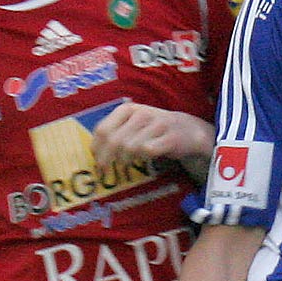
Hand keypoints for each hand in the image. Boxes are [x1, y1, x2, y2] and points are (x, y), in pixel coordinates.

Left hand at [91, 104, 213, 171]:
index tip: (96, 161)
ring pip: (130, 147)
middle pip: (114, 141)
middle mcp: (141, 114)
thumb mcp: (132, 125)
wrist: (187, 130)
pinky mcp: (170, 138)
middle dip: (108, 159)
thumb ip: (114, 132)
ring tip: (126, 165)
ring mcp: (157, 125)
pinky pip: (149, 151)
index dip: (97, 148)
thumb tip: (93, 151)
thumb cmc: (154, 130)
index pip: (103, 129)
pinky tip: (142, 162)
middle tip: (107, 171)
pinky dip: (142, 159)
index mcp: (128, 109)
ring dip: (125, 161)